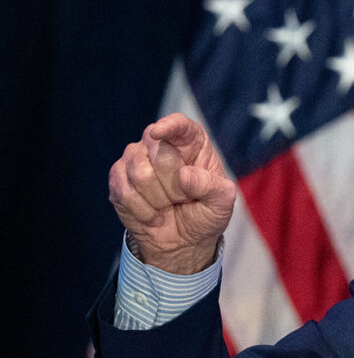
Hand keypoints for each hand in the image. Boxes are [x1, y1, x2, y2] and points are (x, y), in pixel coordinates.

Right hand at [109, 113, 235, 273]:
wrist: (183, 241)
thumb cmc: (205, 213)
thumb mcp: (221, 202)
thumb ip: (211, 187)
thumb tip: (185, 175)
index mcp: (192, 142)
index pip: (180, 125)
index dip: (170, 126)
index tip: (159, 133)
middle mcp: (161, 144)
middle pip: (157, 150)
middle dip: (173, 183)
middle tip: (184, 198)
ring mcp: (136, 159)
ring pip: (139, 172)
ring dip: (158, 199)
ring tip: (169, 205)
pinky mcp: (118, 178)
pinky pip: (124, 191)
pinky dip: (143, 210)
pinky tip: (153, 215)